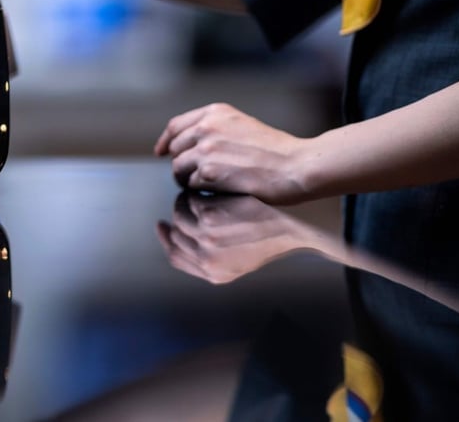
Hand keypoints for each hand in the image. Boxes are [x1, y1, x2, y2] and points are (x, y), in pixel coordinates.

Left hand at [154, 102, 310, 203]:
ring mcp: (206, 149)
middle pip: (174, 148)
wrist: (296, 166)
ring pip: (178, 168)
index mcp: (215, 112)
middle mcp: (207, 127)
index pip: (175, 126)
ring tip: (205, 186)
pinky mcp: (209, 172)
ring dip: (187, 179)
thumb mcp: (242, 125)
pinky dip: (200, 190)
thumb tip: (189, 144)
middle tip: (193, 176)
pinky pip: (191, 184)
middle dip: (180, 163)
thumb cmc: (276, 150)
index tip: (160, 152)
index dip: (164, 141)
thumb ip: (215, 129)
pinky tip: (216, 191)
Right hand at [156, 191, 320, 284]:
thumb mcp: (242, 257)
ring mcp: (206, 238)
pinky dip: (198, 190)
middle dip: (177, 218)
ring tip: (201, 192)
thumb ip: (214, 255)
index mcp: (214, 273)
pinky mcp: (209, 215)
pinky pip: (191, 198)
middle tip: (183, 203)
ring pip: (179, 215)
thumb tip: (189, 242)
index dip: (167, 240)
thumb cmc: (273, 234)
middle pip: (174, 236)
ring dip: (186, 201)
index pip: (176, 258)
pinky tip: (213, 186)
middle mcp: (206, 259)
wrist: (295, 220)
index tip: (162, 226)